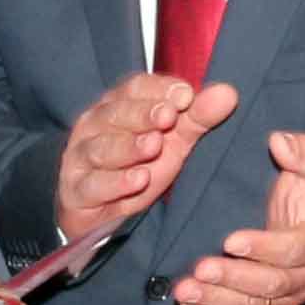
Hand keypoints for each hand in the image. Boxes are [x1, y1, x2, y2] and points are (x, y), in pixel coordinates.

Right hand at [54, 72, 239, 242]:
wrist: (101, 216)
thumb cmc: (137, 168)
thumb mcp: (173, 142)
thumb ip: (197, 118)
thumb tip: (228, 93)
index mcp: (118, 106)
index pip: (135, 88)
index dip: (159, 89)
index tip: (186, 95)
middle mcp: (95, 126)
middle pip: (116, 113)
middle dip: (143, 114)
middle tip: (169, 116)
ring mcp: (81, 158)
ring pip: (102, 147)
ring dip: (128, 146)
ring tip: (154, 146)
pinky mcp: (76, 191)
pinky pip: (93, 184)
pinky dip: (115, 182)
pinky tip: (138, 180)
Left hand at [173, 131, 304, 304]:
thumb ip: (302, 151)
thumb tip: (279, 141)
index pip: (293, 250)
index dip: (263, 248)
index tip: (230, 240)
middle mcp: (304, 276)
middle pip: (270, 285)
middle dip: (234, 278)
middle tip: (200, 268)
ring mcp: (286, 297)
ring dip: (217, 300)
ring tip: (185, 290)